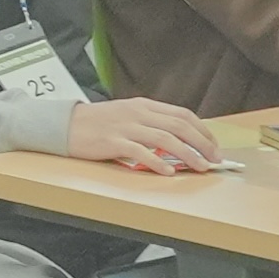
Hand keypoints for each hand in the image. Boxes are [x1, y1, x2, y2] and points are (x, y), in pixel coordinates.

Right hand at [70, 94, 220, 172]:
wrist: (63, 124)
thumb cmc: (96, 122)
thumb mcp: (126, 114)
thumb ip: (150, 122)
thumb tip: (179, 140)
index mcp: (143, 105)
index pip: (182, 114)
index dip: (203, 131)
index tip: (213, 146)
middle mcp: (137, 113)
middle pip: (179, 126)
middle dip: (202, 143)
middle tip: (215, 159)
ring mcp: (124, 127)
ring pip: (165, 139)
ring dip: (188, 154)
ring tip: (201, 167)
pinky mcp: (112, 141)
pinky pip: (140, 152)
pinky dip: (157, 162)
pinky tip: (168, 172)